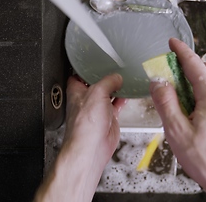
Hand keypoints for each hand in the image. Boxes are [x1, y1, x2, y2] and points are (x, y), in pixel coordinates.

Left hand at [35, 74, 125, 201]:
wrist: (91, 148)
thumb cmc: (84, 125)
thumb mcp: (97, 93)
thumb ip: (108, 81)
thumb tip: (116, 77)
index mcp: (77, 90)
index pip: (80, 73)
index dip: (87, 65)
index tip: (97, 58)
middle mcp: (86, 99)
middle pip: (97, 82)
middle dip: (106, 76)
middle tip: (116, 67)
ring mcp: (98, 108)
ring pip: (108, 92)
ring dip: (116, 87)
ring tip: (125, 77)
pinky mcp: (109, 117)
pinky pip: (117, 104)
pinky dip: (123, 98)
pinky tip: (129, 92)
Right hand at [150, 38, 205, 200]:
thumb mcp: (178, 133)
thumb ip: (166, 103)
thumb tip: (158, 82)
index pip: (194, 63)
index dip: (181, 51)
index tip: (173, 43)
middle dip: (189, 66)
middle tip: (172, 75)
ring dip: (199, 80)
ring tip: (183, 97)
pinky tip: (198, 109)